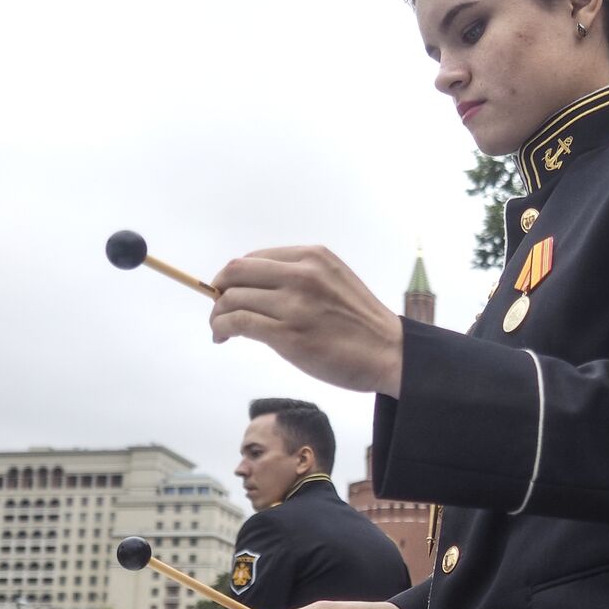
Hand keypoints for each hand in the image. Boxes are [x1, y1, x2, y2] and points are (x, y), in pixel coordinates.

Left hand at [210, 246, 403, 396]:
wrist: (389, 352)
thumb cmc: (362, 323)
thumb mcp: (333, 280)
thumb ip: (300, 277)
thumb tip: (255, 287)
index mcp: (313, 256)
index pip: (254, 258)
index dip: (233, 276)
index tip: (229, 292)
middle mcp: (302, 274)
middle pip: (236, 273)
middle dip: (219, 290)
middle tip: (218, 309)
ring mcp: (294, 304)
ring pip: (233, 298)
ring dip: (218, 314)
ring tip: (220, 330)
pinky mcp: (288, 334)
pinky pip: (239, 322)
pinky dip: (222, 328)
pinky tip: (223, 337)